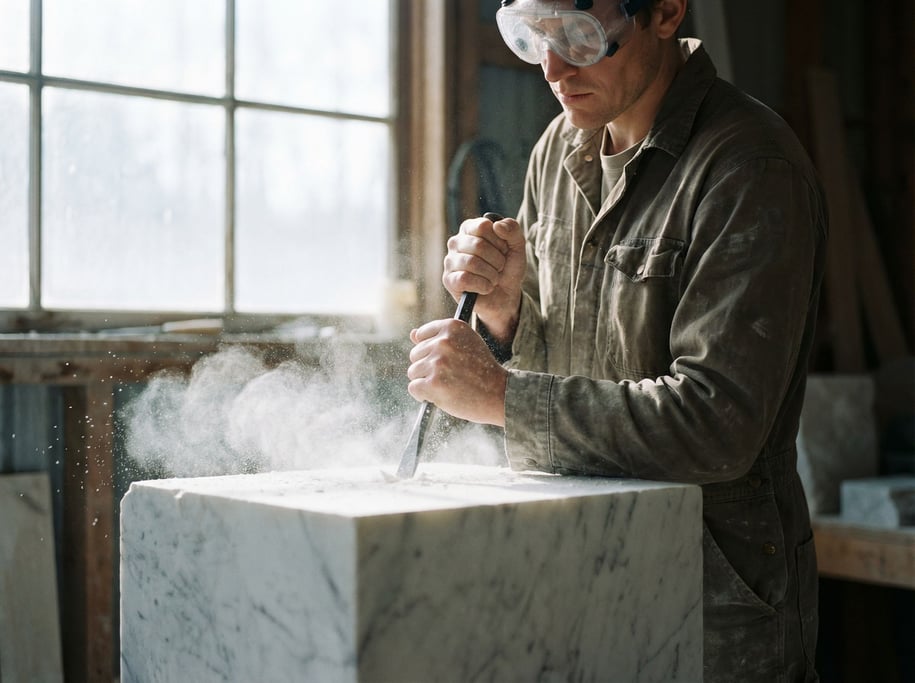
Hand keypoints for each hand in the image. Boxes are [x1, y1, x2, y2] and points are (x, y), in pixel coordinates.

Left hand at [406, 317, 507, 425]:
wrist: (499, 394)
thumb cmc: (482, 370)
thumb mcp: (466, 344)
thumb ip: (439, 338)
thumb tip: (412, 334)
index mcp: (452, 327)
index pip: (422, 335)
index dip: (431, 351)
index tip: (445, 360)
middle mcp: (443, 341)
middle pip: (415, 354)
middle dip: (428, 367)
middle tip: (450, 375)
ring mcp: (437, 362)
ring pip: (413, 372)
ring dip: (426, 382)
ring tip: (448, 385)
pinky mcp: (433, 383)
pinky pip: (414, 388)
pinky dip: (423, 395)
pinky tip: (441, 395)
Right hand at [442, 214, 525, 343]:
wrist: (505, 295)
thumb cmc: (507, 268)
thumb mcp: (517, 246)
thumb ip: (512, 229)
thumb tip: (497, 225)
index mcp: (470, 228)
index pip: (483, 226)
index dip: (499, 241)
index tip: (504, 250)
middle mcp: (456, 242)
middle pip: (478, 245)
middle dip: (497, 260)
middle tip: (500, 267)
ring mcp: (450, 261)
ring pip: (471, 262)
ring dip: (491, 274)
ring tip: (494, 278)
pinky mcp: (449, 280)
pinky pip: (464, 279)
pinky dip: (483, 285)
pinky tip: (486, 288)